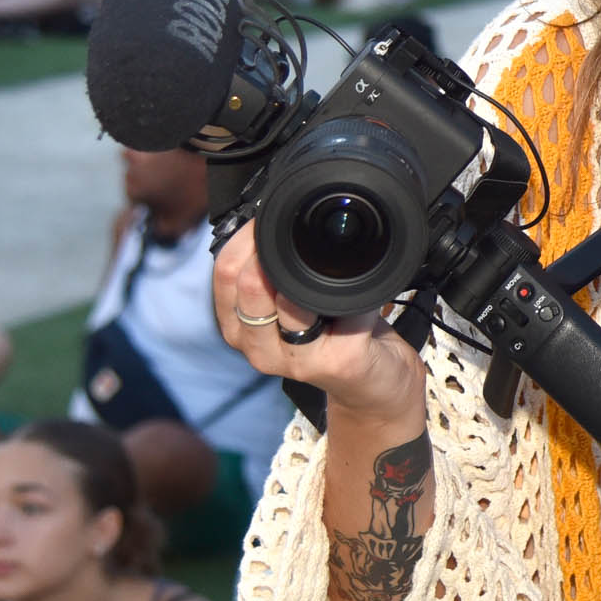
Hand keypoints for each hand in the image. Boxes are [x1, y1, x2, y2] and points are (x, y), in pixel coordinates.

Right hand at [214, 222, 424, 425]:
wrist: (376, 384)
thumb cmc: (335, 334)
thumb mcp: (294, 302)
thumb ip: (275, 273)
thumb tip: (274, 217)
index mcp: (239, 327)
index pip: (225, 273)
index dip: (247, 237)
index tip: (270, 216)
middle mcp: (258, 348)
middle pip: (250, 285)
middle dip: (275, 250)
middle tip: (304, 235)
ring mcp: (296, 360)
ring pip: (291, 301)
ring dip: (318, 275)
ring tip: (339, 272)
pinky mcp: (336, 362)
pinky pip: (347, 308)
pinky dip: (362, 294)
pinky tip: (368, 297)